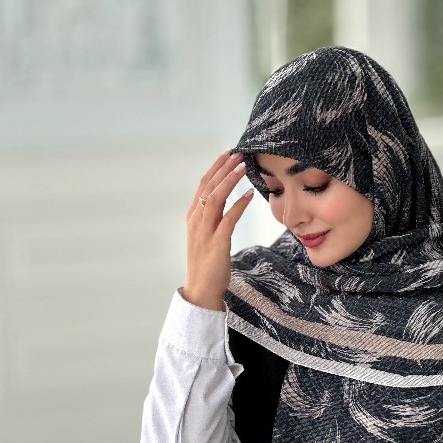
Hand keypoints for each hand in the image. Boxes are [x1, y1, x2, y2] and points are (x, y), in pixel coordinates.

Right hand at [182, 150, 252, 309]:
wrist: (201, 290)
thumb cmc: (207, 263)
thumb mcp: (208, 234)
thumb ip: (215, 216)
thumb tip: (228, 198)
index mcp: (193, 216)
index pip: (204, 185)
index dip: (216, 167)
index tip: (229, 153)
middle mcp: (196, 221)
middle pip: (208, 187)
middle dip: (223, 167)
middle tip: (238, 152)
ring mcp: (204, 232)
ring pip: (215, 199)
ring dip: (229, 180)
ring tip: (243, 166)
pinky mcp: (216, 244)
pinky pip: (227, 220)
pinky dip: (238, 205)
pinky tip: (249, 195)